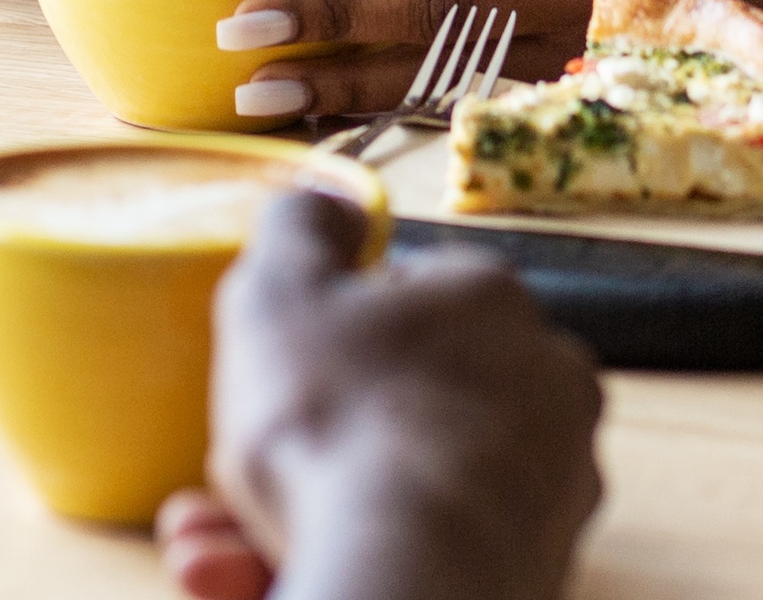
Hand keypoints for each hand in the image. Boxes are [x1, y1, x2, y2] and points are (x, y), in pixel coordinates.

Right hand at [160, 192, 600, 599]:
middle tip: (231, 469)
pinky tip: (253, 572)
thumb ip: (300, 227)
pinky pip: (421, 547)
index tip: (283, 366)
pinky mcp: (534, 570)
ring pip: (402, 483)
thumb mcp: (278, 289)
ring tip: (211, 539)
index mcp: (492, 302)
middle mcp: (545, 388)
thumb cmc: (339, 424)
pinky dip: (348, 552)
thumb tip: (326, 200)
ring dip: (305, 507)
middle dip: (306, 437)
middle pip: (401, 399)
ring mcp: (550, 489)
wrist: (403, 580)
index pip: (409, 294)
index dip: (331, 330)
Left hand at [219, 0, 762, 117]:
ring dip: (347, 86)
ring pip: (452, 79)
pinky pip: (476, 112)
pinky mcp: (583, 109)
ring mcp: (591, 67)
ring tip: (256, 90)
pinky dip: (397, 117)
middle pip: (448, 15)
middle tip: (244, 24)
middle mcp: (601, 0)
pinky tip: (328, 121)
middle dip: (338, 19)